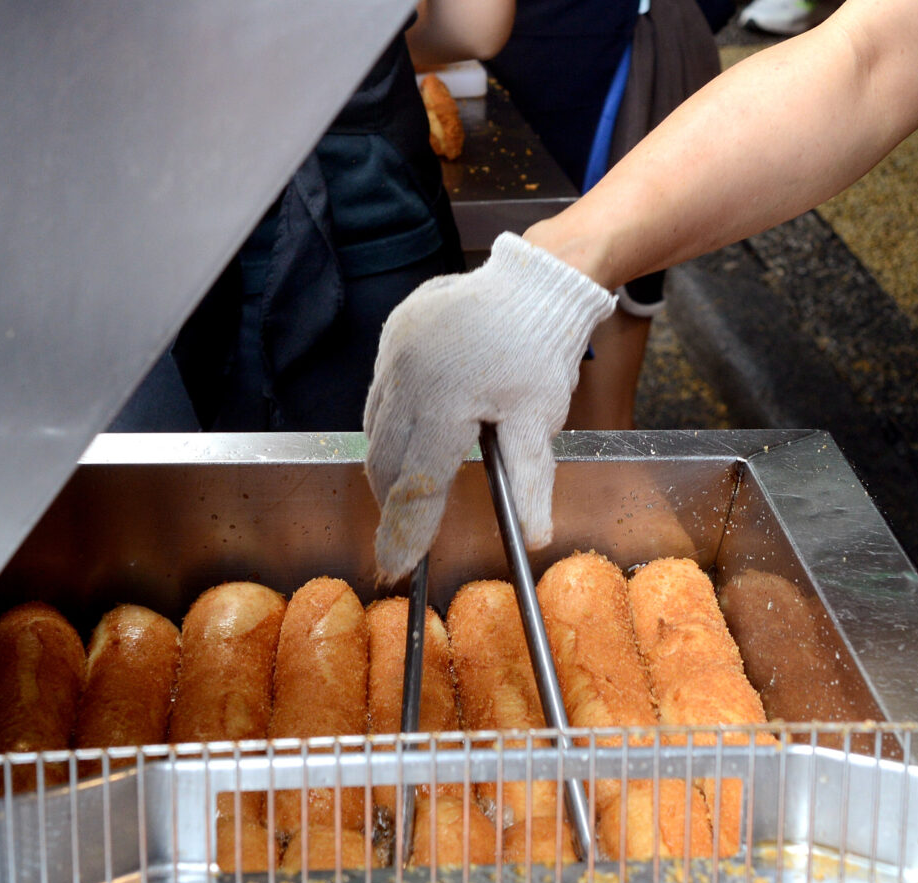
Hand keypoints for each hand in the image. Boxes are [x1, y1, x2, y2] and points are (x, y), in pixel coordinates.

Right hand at [364, 232, 616, 581]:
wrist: (535, 280)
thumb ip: (529, 481)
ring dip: (389, 462)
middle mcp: (407, 377)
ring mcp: (394, 353)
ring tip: (404, 488)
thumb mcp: (539, 420)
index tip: (396, 566)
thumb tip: (535, 537)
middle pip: (387, 460)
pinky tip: (409, 432)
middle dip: (393, 501)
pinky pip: (380, 392)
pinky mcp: (392, 334)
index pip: (416, 484)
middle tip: (400, 535)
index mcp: (442, 403)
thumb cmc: (541, 351)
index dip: (405, 531)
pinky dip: (389, 421)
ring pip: (376, 427)